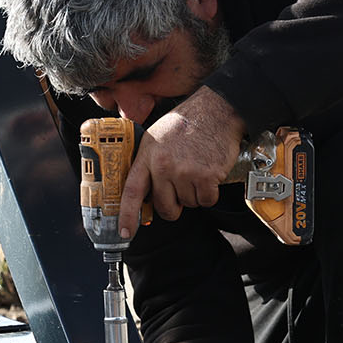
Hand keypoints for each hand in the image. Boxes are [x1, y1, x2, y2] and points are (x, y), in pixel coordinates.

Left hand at [121, 88, 243, 237]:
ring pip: (189, 204)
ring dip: (195, 193)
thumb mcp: (157, 136)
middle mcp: (163, 165)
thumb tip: (145, 192)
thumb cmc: (187, 122)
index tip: (126, 232)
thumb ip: (149, 163)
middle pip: (165, 207)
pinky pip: (206, 201)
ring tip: (197, 169)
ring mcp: (185, 172)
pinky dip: (210, 192)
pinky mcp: (206, 176)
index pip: (132, 192)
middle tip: (181, 190)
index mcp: (148, 156)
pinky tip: (209, 173)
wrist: (216, 111)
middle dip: (174, 206)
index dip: (127, 215)